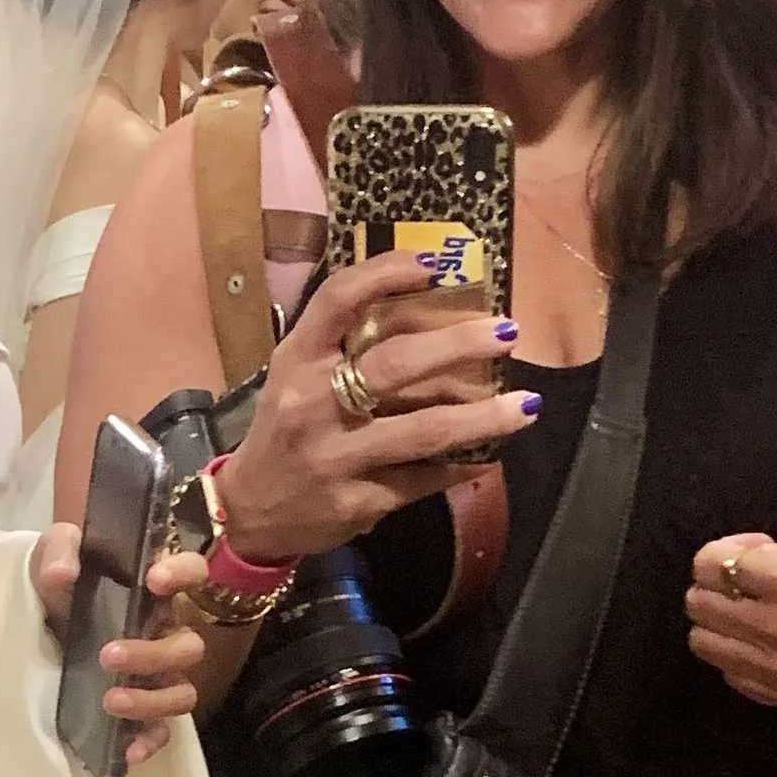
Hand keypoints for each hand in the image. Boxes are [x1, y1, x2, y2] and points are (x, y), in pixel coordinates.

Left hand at [31, 526, 208, 767]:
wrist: (37, 618)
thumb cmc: (58, 578)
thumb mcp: (54, 552)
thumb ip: (61, 550)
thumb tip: (63, 574)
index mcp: (153, 590)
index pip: (192, 572)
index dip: (184, 574)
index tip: (154, 580)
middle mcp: (164, 632)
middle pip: (188, 647)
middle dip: (152, 655)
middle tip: (107, 656)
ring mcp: (156, 674)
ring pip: (182, 693)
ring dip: (151, 700)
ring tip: (109, 701)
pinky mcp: (139, 707)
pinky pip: (161, 731)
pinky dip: (149, 741)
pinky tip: (127, 751)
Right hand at [217, 250, 541, 565]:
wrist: (250, 511)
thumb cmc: (286, 428)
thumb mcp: (296, 376)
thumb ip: (343, 344)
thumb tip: (425, 302)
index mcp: (296, 361)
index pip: (337, 301)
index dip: (386, 273)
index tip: (435, 264)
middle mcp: (313, 405)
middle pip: (395, 364)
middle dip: (459, 344)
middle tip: (505, 330)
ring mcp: (335, 457)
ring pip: (424, 430)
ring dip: (483, 417)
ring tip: (527, 404)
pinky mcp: (357, 501)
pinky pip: (423, 480)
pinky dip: (461, 466)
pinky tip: (487, 455)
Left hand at [686, 421, 776, 709]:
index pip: (706, 564)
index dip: (728, 552)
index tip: (759, 550)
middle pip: (699, 604)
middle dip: (720, 586)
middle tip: (756, 582)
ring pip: (705, 642)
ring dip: (723, 622)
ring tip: (757, 608)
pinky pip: (731, 675)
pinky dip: (742, 656)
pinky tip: (771, 637)